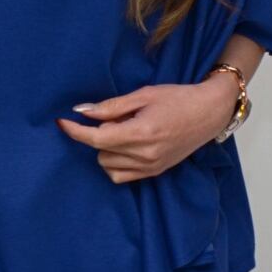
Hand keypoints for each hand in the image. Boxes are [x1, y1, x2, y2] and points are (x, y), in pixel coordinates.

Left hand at [54, 77, 239, 183]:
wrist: (209, 112)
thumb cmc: (177, 98)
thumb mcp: (142, 95)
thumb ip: (111, 106)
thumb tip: (82, 112)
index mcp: (142, 134)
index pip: (97, 140)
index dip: (76, 132)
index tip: (62, 122)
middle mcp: (146, 156)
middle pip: (101, 153)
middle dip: (98, 135)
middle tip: (114, 117)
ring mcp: (152, 167)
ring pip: (108, 167)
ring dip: (106, 150)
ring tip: (123, 130)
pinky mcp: (156, 172)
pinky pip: (122, 176)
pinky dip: (116, 162)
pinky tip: (125, 145)